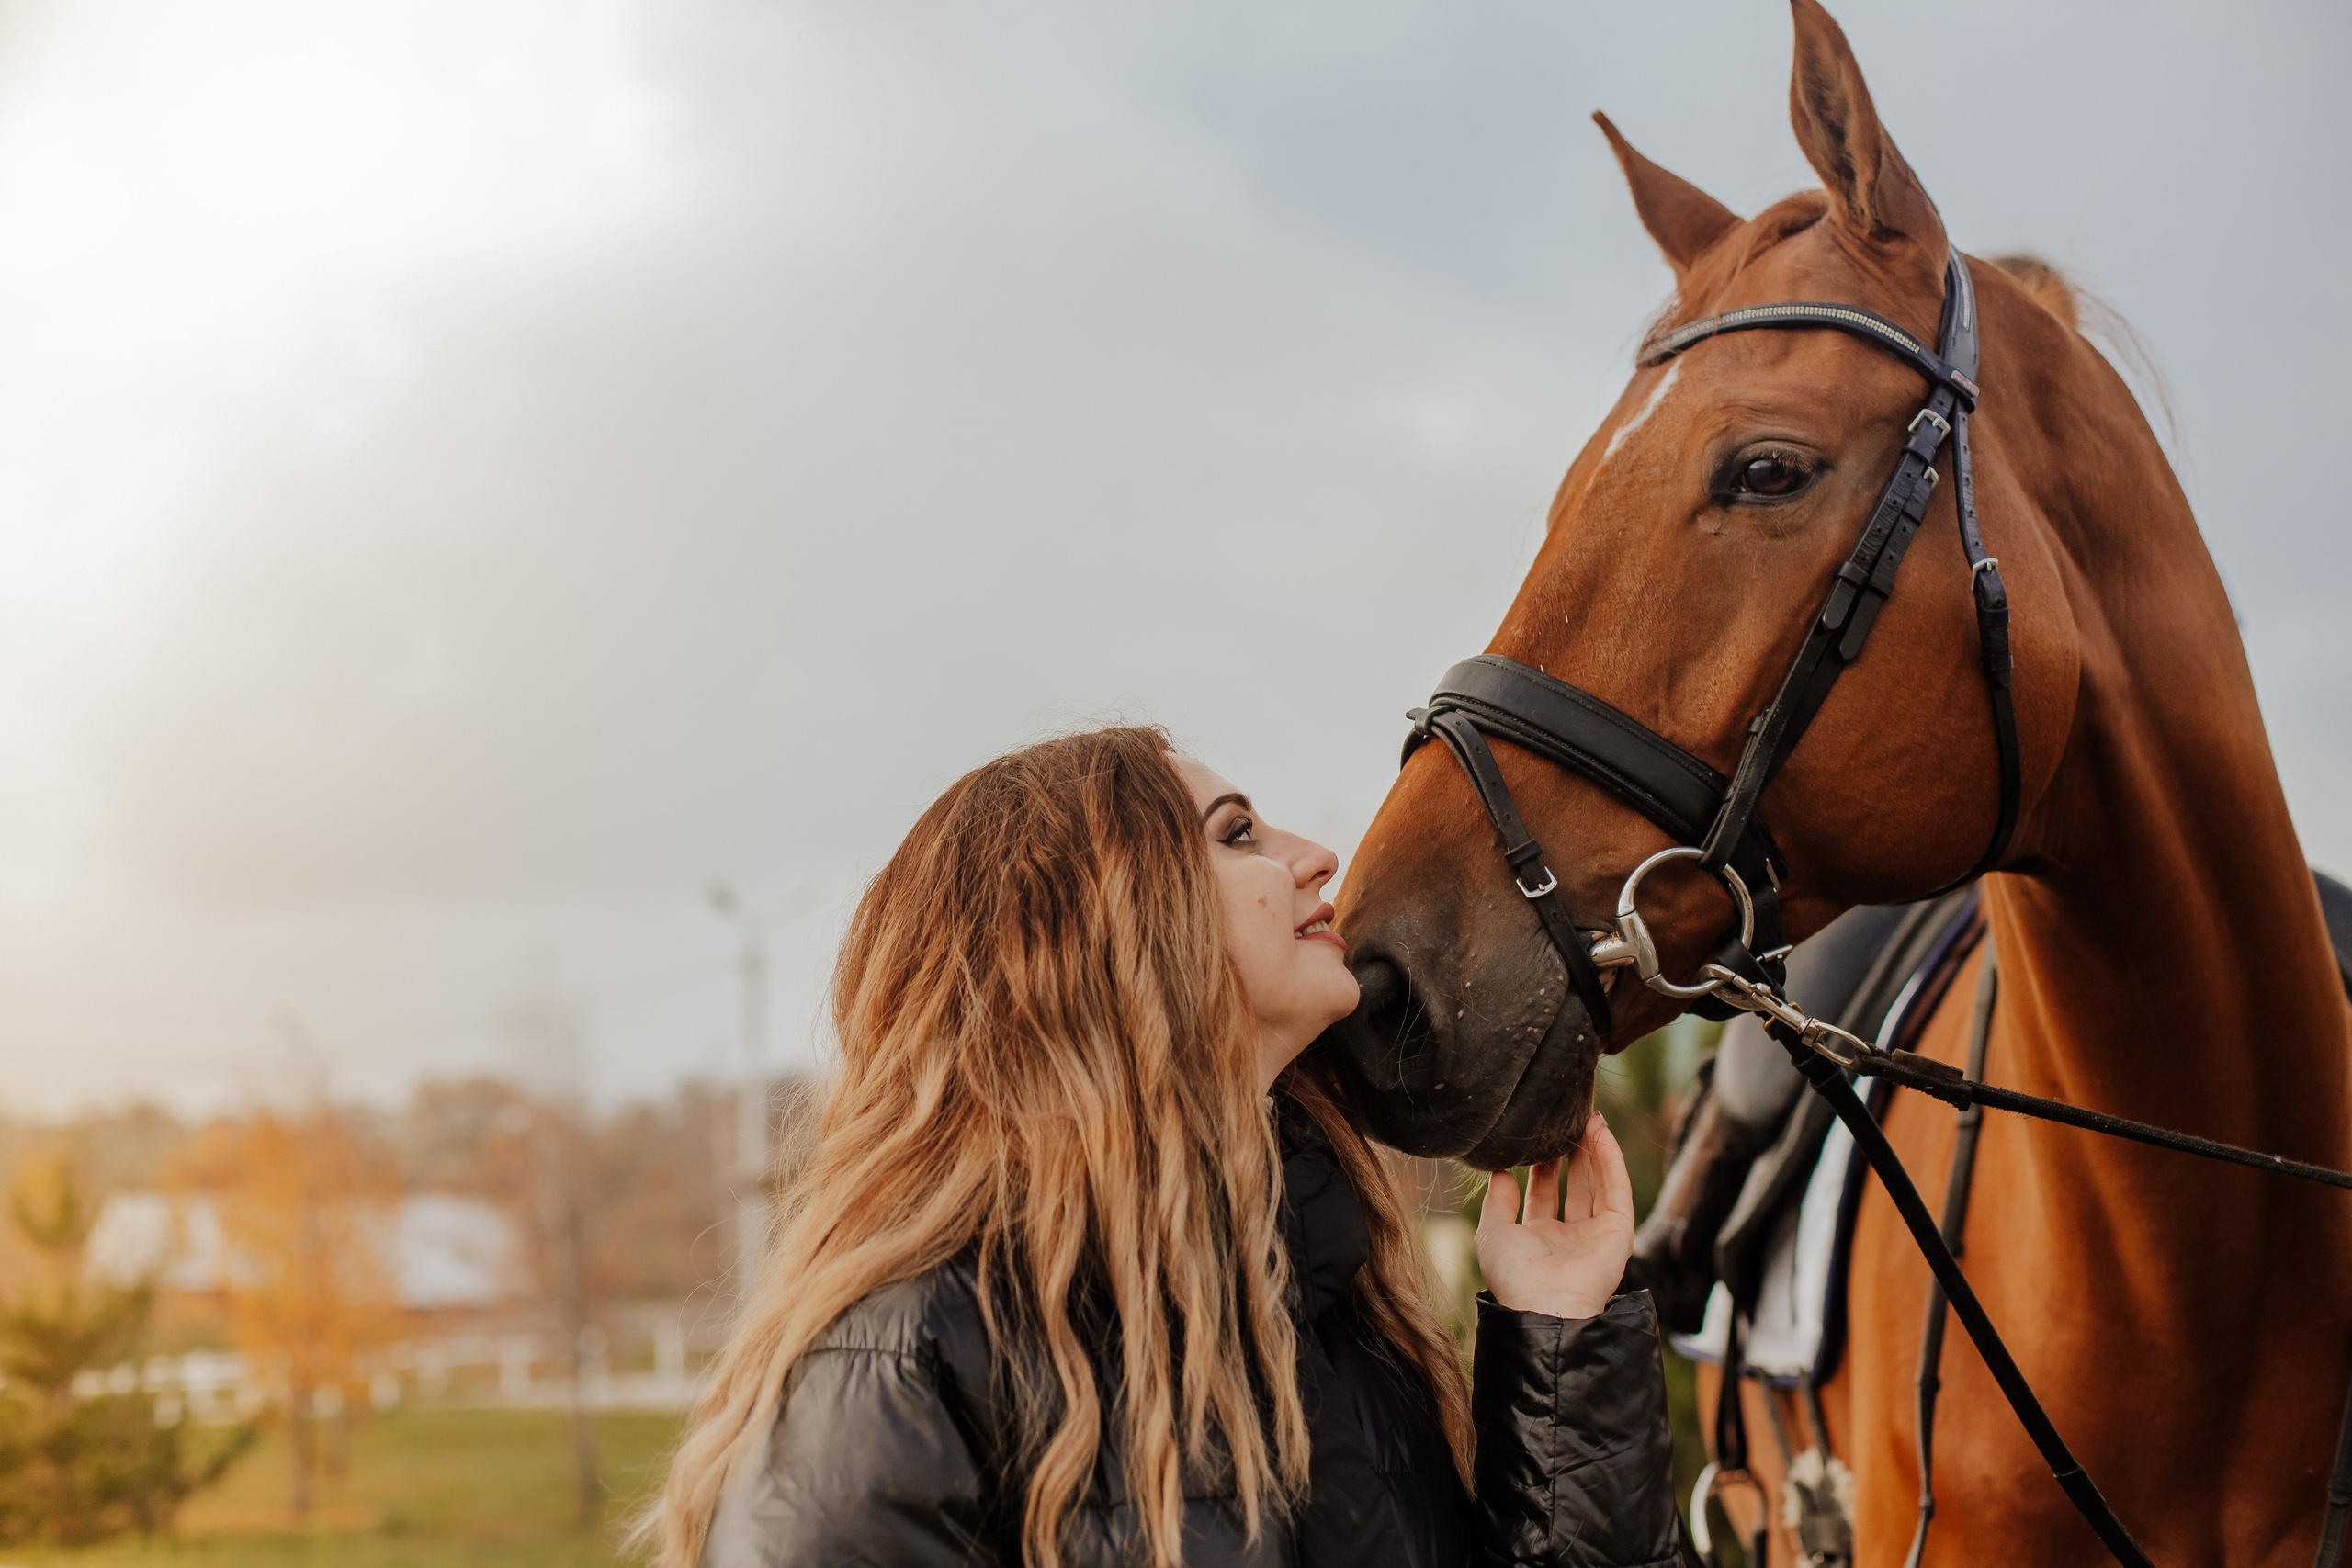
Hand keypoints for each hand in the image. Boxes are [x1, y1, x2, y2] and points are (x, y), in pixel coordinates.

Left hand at [1476, 1112, 1636, 1320]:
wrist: (1544, 1304)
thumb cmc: (1514, 1276)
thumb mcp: (1493, 1232)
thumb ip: (1497, 1201)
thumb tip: (1499, 1173)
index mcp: (1539, 1240)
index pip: (1544, 1194)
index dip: (1543, 1167)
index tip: (1541, 1139)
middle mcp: (1570, 1237)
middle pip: (1575, 1186)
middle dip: (1571, 1155)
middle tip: (1568, 1122)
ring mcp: (1596, 1235)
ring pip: (1599, 1183)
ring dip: (1594, 1150)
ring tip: (1587, 1118)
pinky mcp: (1619, 1232)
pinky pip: (1617, 1188)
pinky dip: (1611, 1159)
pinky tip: (1601, 1132)